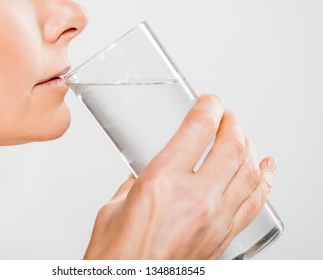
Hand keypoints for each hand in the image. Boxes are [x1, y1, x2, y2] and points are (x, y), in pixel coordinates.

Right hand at [84, 94, 276, 258]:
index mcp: (161, 183)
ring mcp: (214, 219)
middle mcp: (194, 199)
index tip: (208, 102)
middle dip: (232, 122)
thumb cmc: (116, 255)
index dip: (208, 108)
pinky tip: (266, 168)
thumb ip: (133, 185)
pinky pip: (254, 202)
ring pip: (248, 171)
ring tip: (243, 135)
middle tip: (226, 115)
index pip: (197, 130)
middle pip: (231, 145)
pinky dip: (265, 180)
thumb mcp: (114, 207)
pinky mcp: (222, 237)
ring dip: (248, 145)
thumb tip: (142, 177)